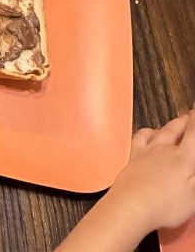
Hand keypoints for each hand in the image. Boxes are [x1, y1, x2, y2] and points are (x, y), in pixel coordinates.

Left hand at [105, 109, 194, 233]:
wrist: (132, 205)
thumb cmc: (165, 204)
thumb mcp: (194, 195)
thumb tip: (194, 159)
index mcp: (183, 158)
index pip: (193, 133)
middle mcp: (164, 150)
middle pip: (176, 128)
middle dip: (186, 120)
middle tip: (190, 115)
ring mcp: (147, 151)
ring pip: (160, 130)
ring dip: (169, 125)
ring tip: (175, 122)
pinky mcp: (133, 157)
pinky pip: (140, 137)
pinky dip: (147, 132)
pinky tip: (149, 133)